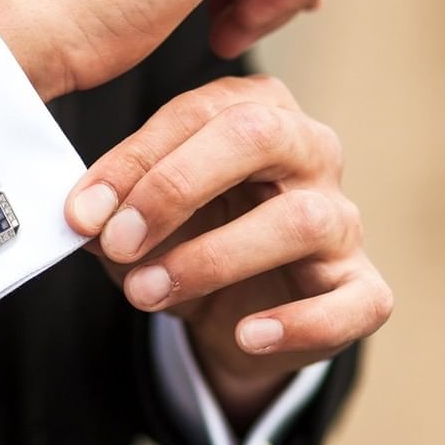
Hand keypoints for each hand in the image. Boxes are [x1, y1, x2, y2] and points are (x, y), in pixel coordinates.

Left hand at [64, 75, 391, 425]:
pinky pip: (354, 301)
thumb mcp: (137, 219)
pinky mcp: (363, 289)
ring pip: (299, 218)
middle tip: (117, 241)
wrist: (233, 314)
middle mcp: (309, 150)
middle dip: (176, 188)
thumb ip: (111, 210)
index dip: (134, 161)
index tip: (81, 212)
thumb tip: (82, 219)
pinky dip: (299, 322)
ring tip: (147, 291)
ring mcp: (343, 218)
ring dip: (212, 259)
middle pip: (257, 135)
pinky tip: (247, 334)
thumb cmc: (185, 239)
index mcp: (254, 110)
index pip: (196, 113)